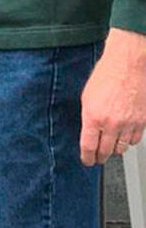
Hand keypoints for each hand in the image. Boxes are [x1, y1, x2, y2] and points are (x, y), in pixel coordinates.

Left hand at [80, 28, 145, 164]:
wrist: (128, 66)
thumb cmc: (106, 76)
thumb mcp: (87, 97)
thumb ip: (88, 117)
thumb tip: (89, 131)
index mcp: (93, 117)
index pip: (88, 146)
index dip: (87, 157)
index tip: (87, 161)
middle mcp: (111, 124)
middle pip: (106, 151)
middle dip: (100, 157)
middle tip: (98, 158)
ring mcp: (129, 124)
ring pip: (122, 147)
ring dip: (115, 149)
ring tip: (111, 147)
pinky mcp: (142, 122)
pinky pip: (135, 139)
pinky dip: (129, 141)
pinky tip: (125, 137)